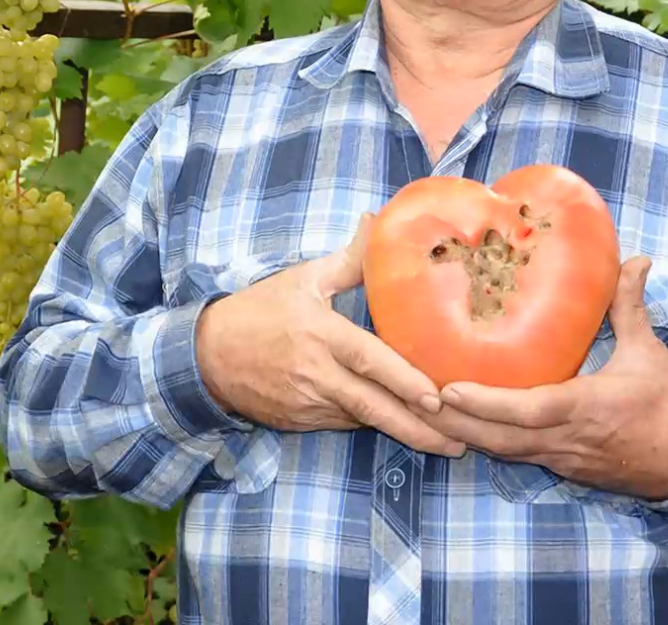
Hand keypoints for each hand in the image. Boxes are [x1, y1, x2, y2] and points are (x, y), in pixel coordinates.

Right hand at [194, 214, 465, 458]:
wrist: (206, 356)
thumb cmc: (259, 311)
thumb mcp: (302, 279)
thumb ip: (348, 259)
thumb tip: (377, 221)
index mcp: (320, 335)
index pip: (368, 361)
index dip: (403, 380)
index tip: (436, 397)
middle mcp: (316, 374)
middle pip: (374, 407)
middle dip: (418, 428)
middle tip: (461, 440)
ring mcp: (308, 404)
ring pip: (364, 422)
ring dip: (405, 435)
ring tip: (449, 445)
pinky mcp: (302, 422)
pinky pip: (346, 425)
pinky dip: (376, 428)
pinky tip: (410, 434)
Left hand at [423, 255, 667, 499]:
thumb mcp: (649, 353)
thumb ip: (630, 306)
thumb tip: (634, 260)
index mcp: (585, 408)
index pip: (527, 411)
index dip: (485, 405)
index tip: (448, 390)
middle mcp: (564, 439)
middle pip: (498, 440)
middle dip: (453, 424)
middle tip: (412, 397)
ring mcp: (559, 458)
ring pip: (500, 452)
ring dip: (460, 434)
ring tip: (421, 408)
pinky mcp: (559, 467)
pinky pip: (513, 456)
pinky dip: (483, 440)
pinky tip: (458, 423)